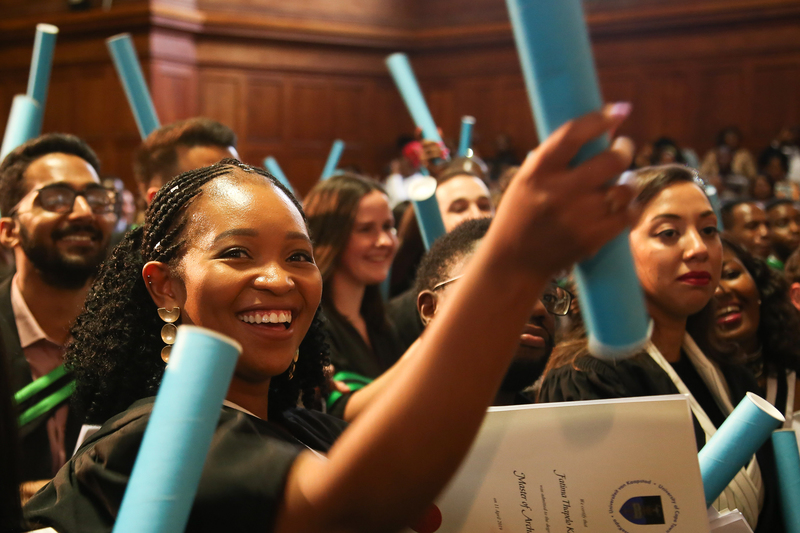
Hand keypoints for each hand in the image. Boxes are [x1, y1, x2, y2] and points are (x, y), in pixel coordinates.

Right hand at [487, 104, 634, 278]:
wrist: (514, 262)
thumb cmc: (521, 214)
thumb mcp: (527, 180)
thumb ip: (559, 157)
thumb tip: (605, 127)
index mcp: (536, 172)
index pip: (573, 134)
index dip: (599, 119)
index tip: (618, 111)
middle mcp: (557, 192)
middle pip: (611, 160)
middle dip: (624, 150)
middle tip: (623, 148)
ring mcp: (577, 217)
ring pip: (624, 188)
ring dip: (628, 182)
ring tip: (622, 182)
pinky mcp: (592, 238)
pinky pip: (628, 215)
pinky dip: (630, 207)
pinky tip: (622, 206)